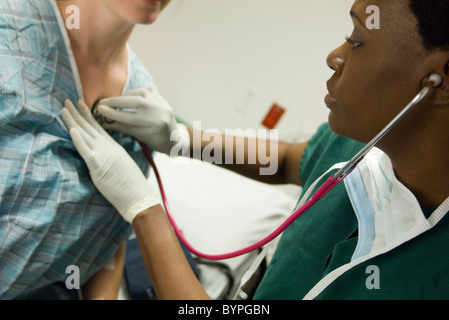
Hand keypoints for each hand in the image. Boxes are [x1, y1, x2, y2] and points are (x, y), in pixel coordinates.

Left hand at [62, 99, 159, 222]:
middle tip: (67, 100)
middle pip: (88, 126)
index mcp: (112, 146)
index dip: (87, 114)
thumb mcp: (122, 164)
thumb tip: (106, 155)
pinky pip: (86, 150)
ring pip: (84, 134)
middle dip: (76, 112)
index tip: (79, 103)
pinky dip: (78, 140)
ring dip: (73, 121)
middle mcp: (107, 147)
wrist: (138, 195)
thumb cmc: (131, 184)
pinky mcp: (98, 165)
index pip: (97, 127)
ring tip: (64, 108)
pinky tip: (72, 130)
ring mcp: (103, 154)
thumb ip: (112, 156)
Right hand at [96, 87, 189, 156]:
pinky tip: (125, 97)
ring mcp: (162, 101)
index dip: (113, 113)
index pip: (130, 117)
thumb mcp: (139, 137)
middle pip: (134, 101)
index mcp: (155, 123)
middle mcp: (160, 110)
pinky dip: (133, 92)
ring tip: (111, 102)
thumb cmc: (155, 141)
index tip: (100, 111)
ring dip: (123, 96)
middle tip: (101, 103)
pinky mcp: (161, 96)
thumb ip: (122, 127)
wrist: (174, 137)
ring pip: (139, 93)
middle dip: (115, 102)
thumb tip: (103, 121)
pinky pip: (145, 89)